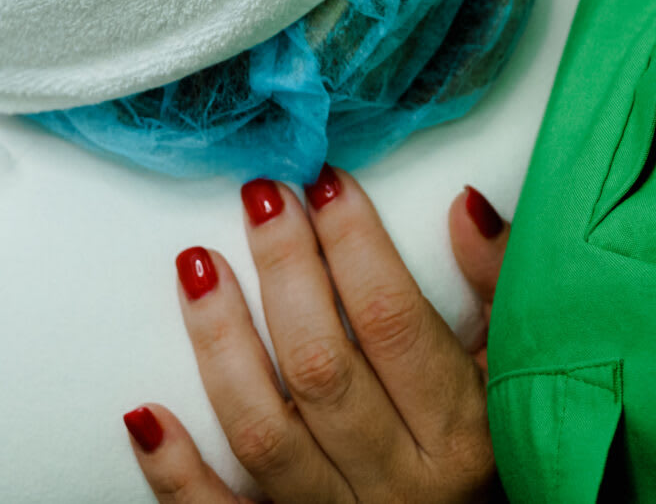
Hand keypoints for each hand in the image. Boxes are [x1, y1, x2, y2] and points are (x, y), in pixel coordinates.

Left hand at [124, 170, 510, 503]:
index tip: (325, 182)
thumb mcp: (511, 373)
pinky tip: (145, 412)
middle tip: (261, 197)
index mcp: (461, 434)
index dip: (357, 245)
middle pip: (322, 368)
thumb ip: (498, 290)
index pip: (394, 323)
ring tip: (196, 264)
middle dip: (284, 271)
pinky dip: (177, 472)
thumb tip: (465, 206)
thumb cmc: (482, 448)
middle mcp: (397, 484)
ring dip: (221, 344)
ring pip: (263, 432)